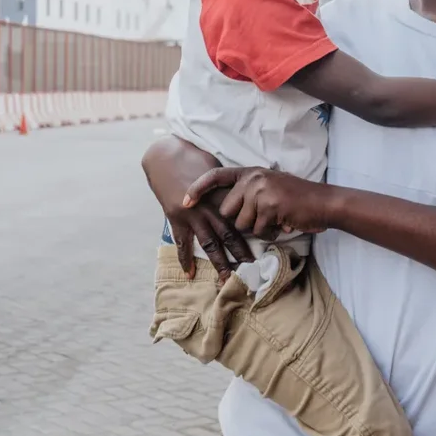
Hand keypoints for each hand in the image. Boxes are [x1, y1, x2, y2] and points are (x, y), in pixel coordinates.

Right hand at [142, 138, 254, 280]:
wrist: (165, 156)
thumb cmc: (194, 159)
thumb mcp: (217, 170)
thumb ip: (231, 186)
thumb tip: (251, 197)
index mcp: (222, 194)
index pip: (243, 215)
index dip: (257, 228)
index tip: (270, 241)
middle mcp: (209, 207)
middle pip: (229, 234)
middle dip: (241, 253)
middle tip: (252, 269)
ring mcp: (191, 214)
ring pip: (209, 242)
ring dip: (219, 261)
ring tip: (226, 278)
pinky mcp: (175, 218)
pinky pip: (182, 243)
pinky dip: (185, 259)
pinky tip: (190, 274)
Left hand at [184, 167, 335, 239]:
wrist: (324, 202)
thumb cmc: (297, 199)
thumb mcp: (269, 186)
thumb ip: (249, 192)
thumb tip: (227, 211)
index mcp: (251, 172)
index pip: (216, 176)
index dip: (197, 189)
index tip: (184, 202)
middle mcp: (253, 178)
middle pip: (226, 210)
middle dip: (242, 222)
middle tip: (264, 217)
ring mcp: (261, 191)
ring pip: (242, 224)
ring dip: (258, 229)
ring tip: (276, 219)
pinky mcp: (269, 206)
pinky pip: (258, 231)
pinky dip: (270, 233)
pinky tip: (283, 223)